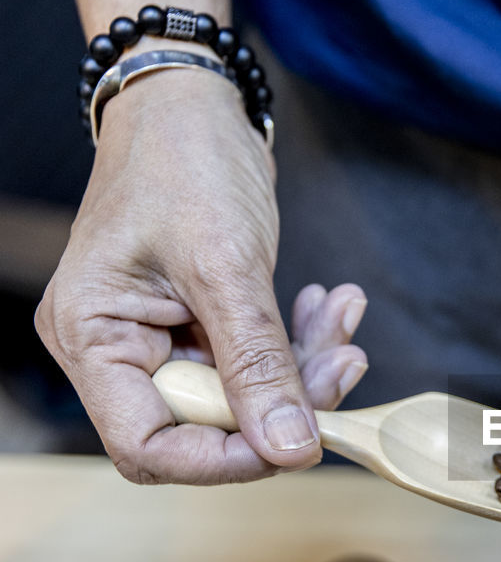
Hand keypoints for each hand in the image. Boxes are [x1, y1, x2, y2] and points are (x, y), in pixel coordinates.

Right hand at [36, 69, 367, 484]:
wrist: (192, 102)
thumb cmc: (184, 161)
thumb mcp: (227, 264)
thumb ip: (259, 362)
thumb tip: (291, 448)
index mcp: (93, 337)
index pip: (148, 445)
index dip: (223, 460)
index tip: (295, 444)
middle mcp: (119, 349)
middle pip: (206, 426)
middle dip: (284, 404)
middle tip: (345, 363)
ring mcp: (163, 338)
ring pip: (245, 396)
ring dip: (306, 369)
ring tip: (342, 319)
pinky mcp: (203, 324)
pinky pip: (258, 360)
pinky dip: (300, 342)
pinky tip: (328, 306)